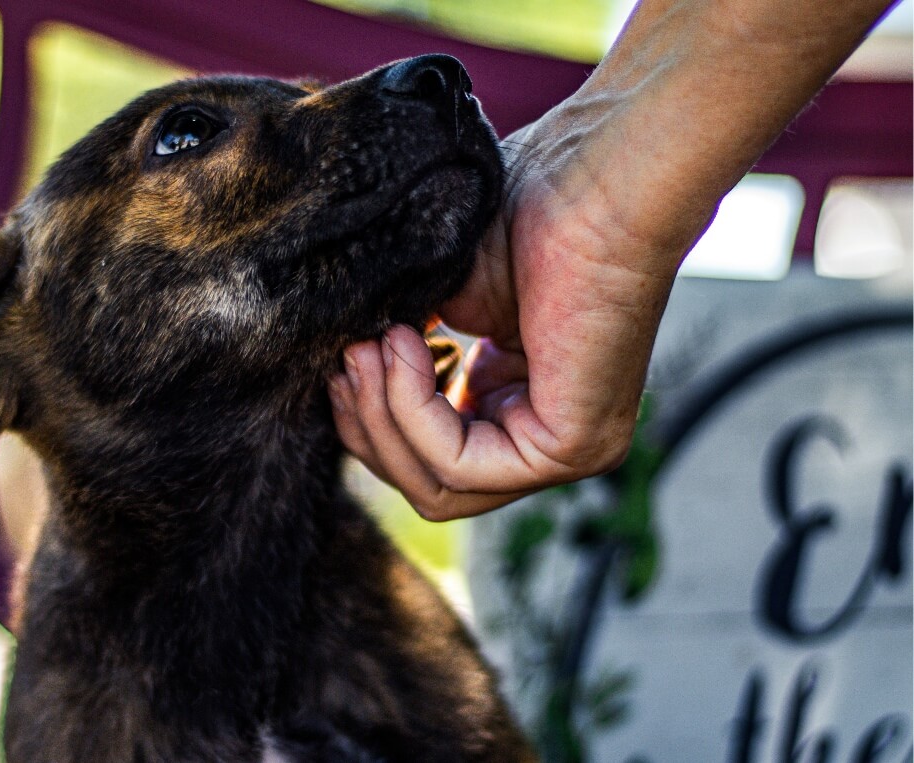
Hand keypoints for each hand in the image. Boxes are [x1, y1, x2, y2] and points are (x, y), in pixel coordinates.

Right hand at [327, 120, 691, 520]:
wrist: (596, 178)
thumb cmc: (527, 210)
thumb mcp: (439, 297)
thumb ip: (395, 350)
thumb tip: (335, 378)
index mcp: (517, 403)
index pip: (426, 458)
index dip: (369, 417)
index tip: (342, 354)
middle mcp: (545, 438)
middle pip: (427, 486)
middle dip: (367, 426)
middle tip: (346, 356)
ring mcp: (565, 451)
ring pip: (438, 489)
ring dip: (382, 418)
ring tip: (369, 348)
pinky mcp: (570, 447)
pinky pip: (459, 465)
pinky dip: (412, 411)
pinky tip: (400, 347)